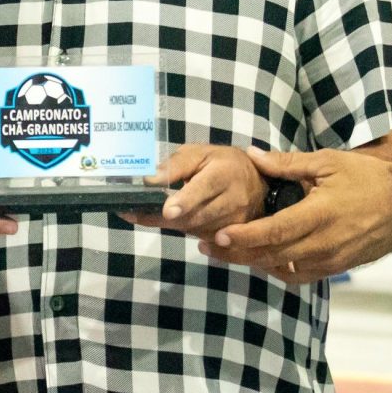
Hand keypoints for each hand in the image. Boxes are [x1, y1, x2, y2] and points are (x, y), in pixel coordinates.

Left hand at [129, 144, 267, 236]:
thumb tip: (150, 179)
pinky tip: (176, 218)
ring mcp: (237, 221)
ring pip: (197, 230)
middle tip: (137, 213)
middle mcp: (235, 199)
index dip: (186, 201)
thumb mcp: (199, 154)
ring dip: (174, 223)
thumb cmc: (221, 163)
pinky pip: (202, 238)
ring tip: (156, 211)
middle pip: (197, 216)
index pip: (205, 189)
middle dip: (168, 217)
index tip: (168, 211)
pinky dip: (185, 229)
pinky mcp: (236, 236)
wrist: (254, 181)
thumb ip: (175, 165)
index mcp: (225, 173)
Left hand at [201, 148, 391, 283]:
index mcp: (321, 214)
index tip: (217, 236)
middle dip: (236, 253)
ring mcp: (331, 260)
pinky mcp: (336, 269)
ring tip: (223, 253)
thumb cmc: (369, 179)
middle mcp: (325, 243)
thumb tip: (251, 155)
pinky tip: (258, 258)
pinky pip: (299, 274)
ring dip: (251, 262)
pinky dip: (275, 269)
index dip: (243, 237)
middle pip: (271, 255)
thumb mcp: (328, 162)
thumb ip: (287, 163)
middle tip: (205, 247)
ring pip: (282, 268)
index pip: (274, 231)